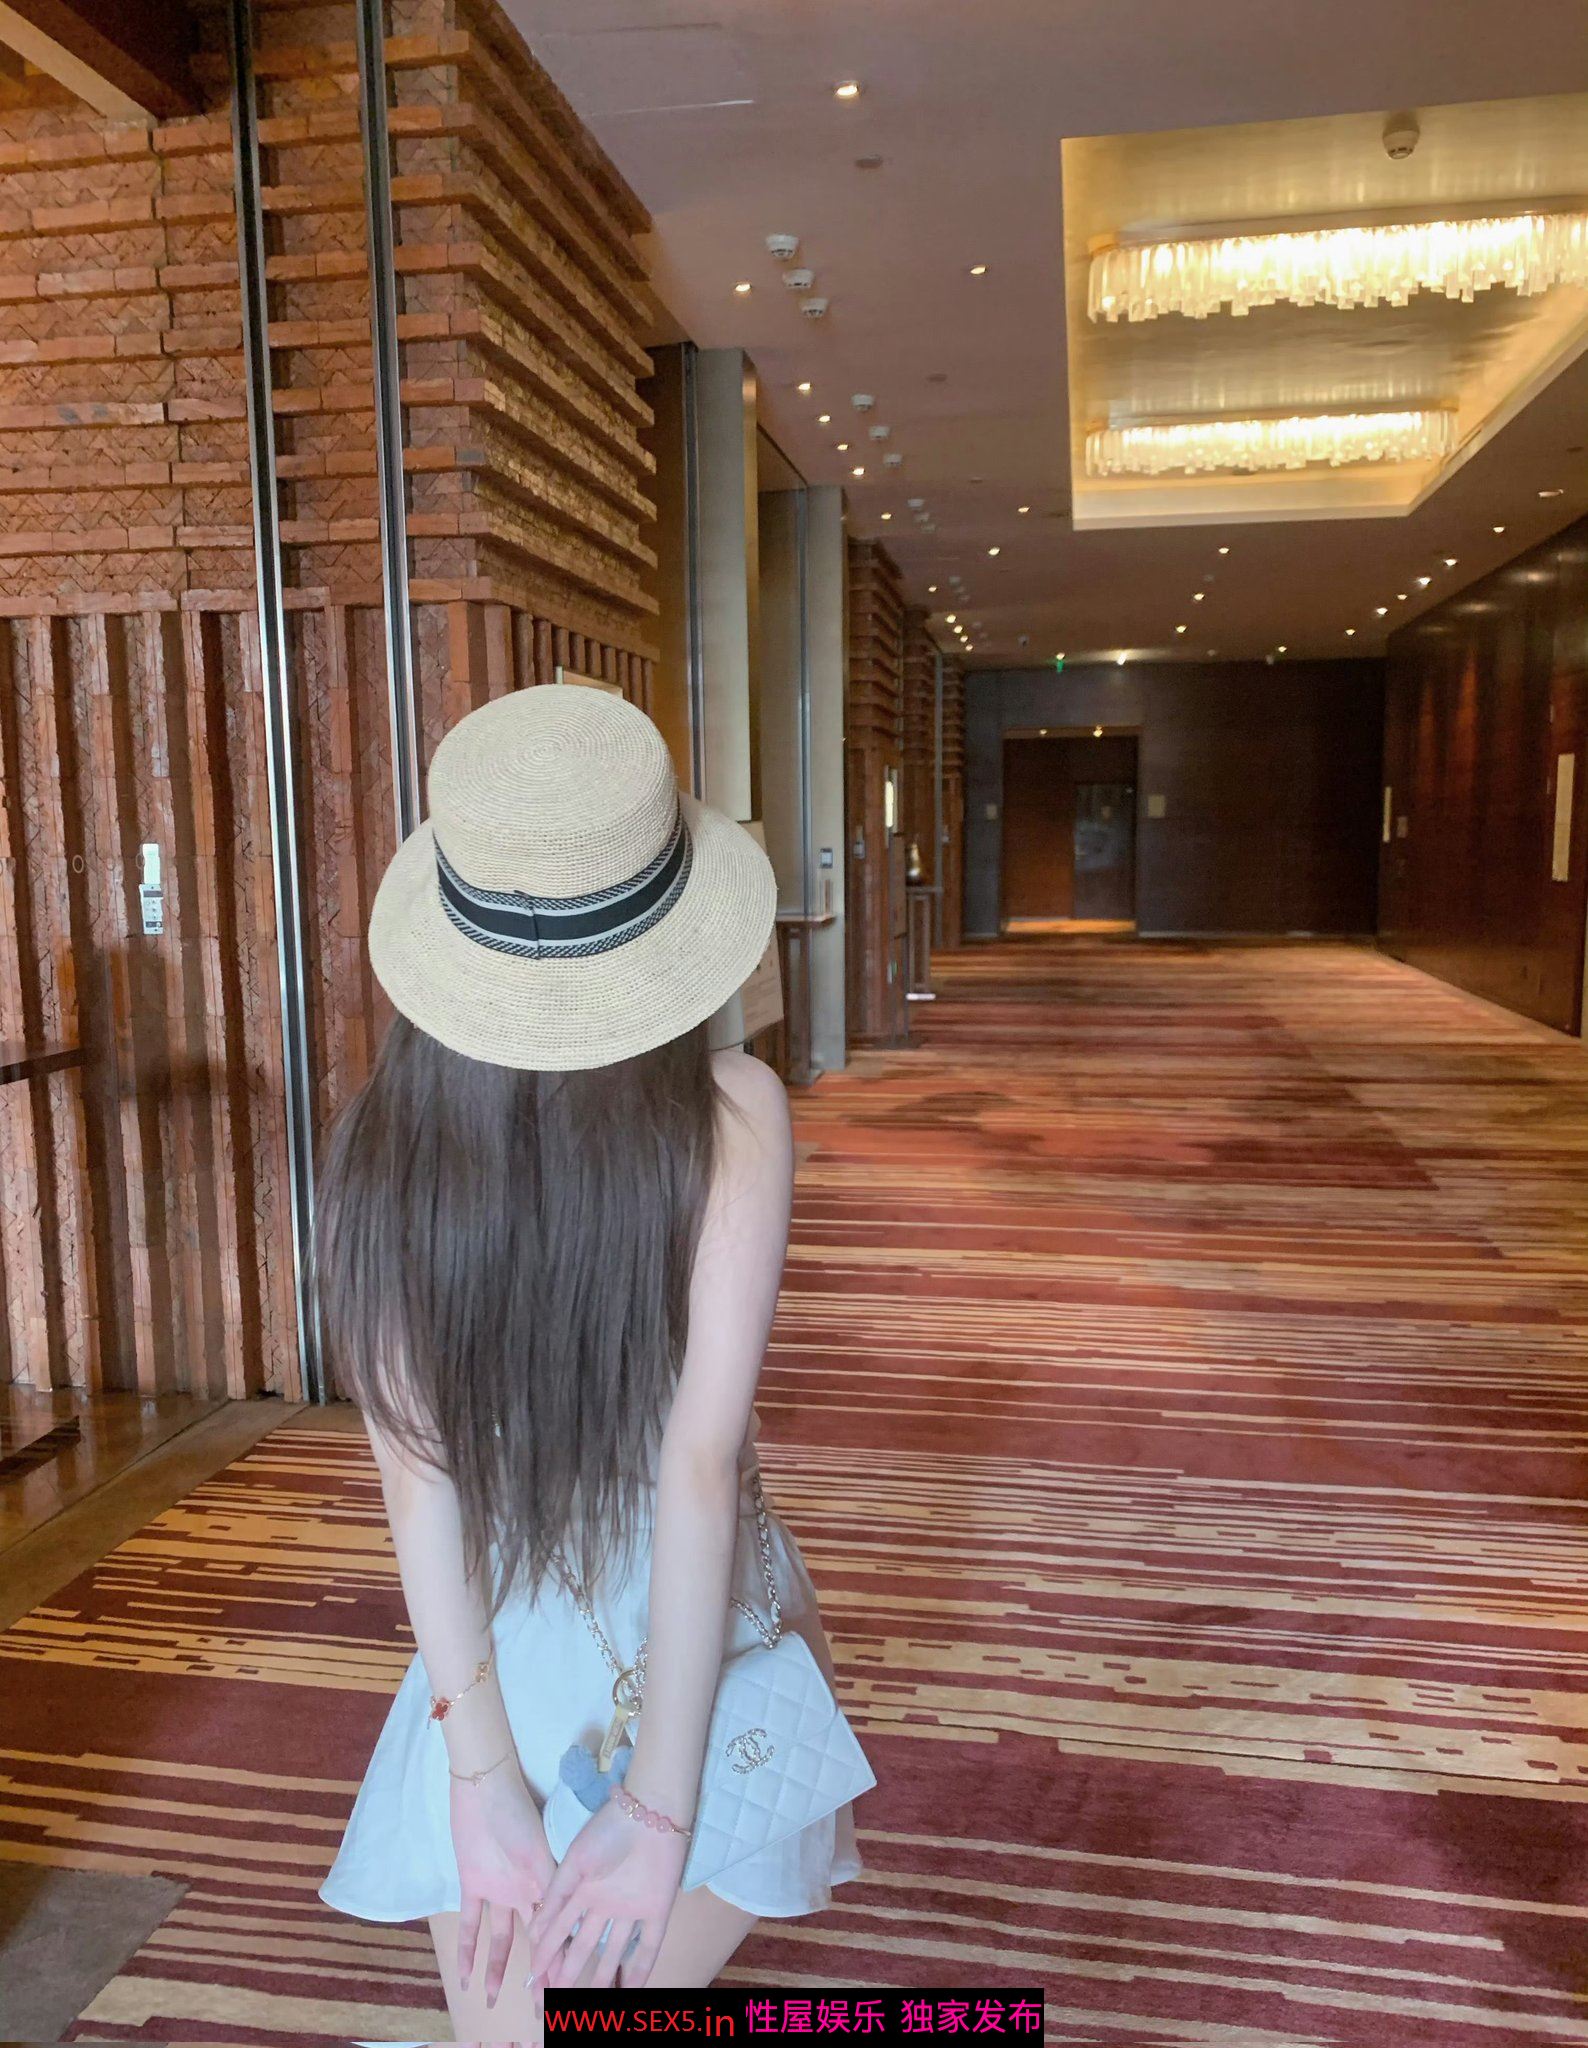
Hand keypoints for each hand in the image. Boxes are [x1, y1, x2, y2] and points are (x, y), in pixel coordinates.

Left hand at [450, 1759, 555, 2007]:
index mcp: (547, 1884)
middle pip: (532, 1940)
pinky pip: (469, 1926)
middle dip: (537, 1972)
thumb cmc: (518, 1815)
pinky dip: (467, 1951)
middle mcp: (524, 1892)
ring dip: (498, 1969)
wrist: (484, 1789)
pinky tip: (465, 1977)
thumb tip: (563, 1939)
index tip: (563, 1991)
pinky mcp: (472, 1886)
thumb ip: (551, 1895)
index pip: (557, 1932)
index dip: (559, 1962)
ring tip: (494, 2000)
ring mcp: (498, 1891)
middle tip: (540, 2007)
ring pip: (501, 1940)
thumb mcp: (540, 1856)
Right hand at [526, 1792, 688, 1990]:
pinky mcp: (656, 1909)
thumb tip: (532, 1933)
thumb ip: (556, 1898)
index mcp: (583, 1890)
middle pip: (586, 1944)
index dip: (548, 1953)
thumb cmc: (606, 1833)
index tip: (534, 1977)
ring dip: (603, 1975)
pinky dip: (640, 1968)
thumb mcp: (575, 1863)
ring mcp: (631, 1908)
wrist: (648, 1813)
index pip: (561, 1929)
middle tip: (558, 1998)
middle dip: (571, 1970)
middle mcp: (605, 1904)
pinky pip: (648, 1946)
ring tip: (591, 2002)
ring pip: (614, 1950)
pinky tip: (631, 1989)